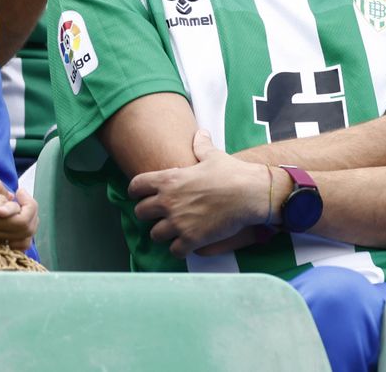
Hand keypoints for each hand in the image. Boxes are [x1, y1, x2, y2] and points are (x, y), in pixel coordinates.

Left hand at [130, 129, 268, 257]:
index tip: (139, 195)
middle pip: (140, 213)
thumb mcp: (213, 156)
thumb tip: (200, 133)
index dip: (135, 191)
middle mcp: (168, 201)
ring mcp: (178, 222)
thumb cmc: (231, 172)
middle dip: (149, 214)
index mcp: (169, 179)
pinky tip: (187, 244)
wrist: (250, 193)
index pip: (136, 186)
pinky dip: (179, 249)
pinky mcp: (191, 239)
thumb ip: (201, 146)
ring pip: (155, 235)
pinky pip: (174, 251)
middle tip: (160, 215)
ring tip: (174, 231)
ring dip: (163, 234)